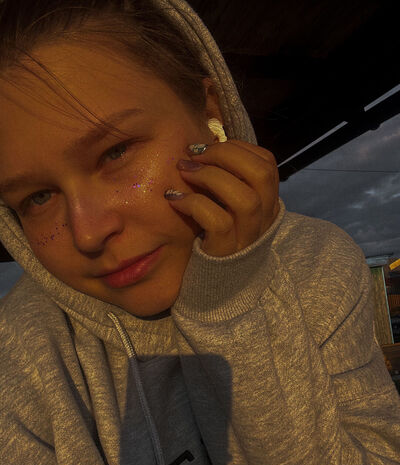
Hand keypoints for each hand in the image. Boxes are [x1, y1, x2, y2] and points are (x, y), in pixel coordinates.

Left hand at [167, 139, 279, 256]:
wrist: (214, 289)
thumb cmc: (214, 239)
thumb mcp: (227, 209)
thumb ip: (226, 182)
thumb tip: (203, 149)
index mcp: (267, 204)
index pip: (267, 164)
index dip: (238, 148)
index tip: (210, 146)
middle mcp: (264, 220)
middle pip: (261, 175)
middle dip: (226, 155)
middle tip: (194, 154)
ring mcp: (247, 238)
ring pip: (244, 199)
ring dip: (211, 177)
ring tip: (183, 172)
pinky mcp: (226, 253)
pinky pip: (217, 222)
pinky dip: (194, 203)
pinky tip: (174, 198)